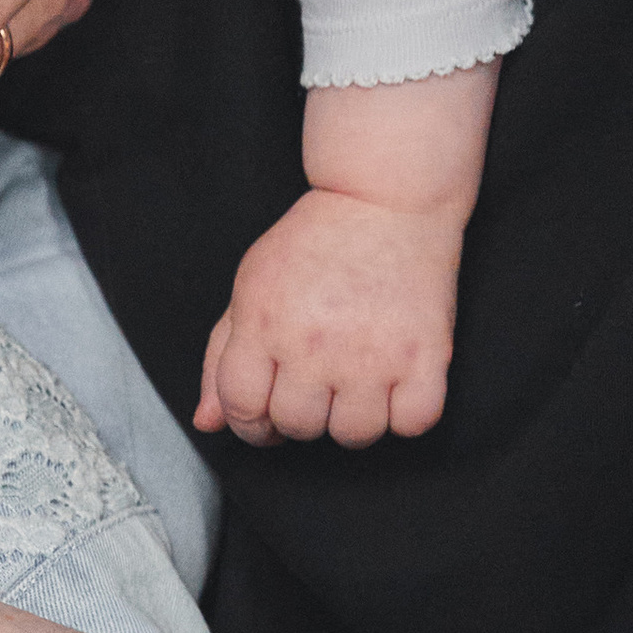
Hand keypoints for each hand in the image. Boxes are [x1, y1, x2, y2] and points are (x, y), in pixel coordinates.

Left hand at [196, 186, 459, 446]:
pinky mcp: (425, 356)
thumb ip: (222, 355)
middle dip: (301, 416)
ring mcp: (372, 354)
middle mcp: (314, 344)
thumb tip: (207, 421)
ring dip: (353, 419)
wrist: (385, 198)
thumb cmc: (316, 240)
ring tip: (356, 382)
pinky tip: (395, 383)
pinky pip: (413, 424)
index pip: (241, 409)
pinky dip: (405, 414)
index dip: (248, 422)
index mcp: (263, 324)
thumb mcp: (252, 284)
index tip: (265, 414)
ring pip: (354, 435)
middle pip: (297, 427)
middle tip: (314, 386)